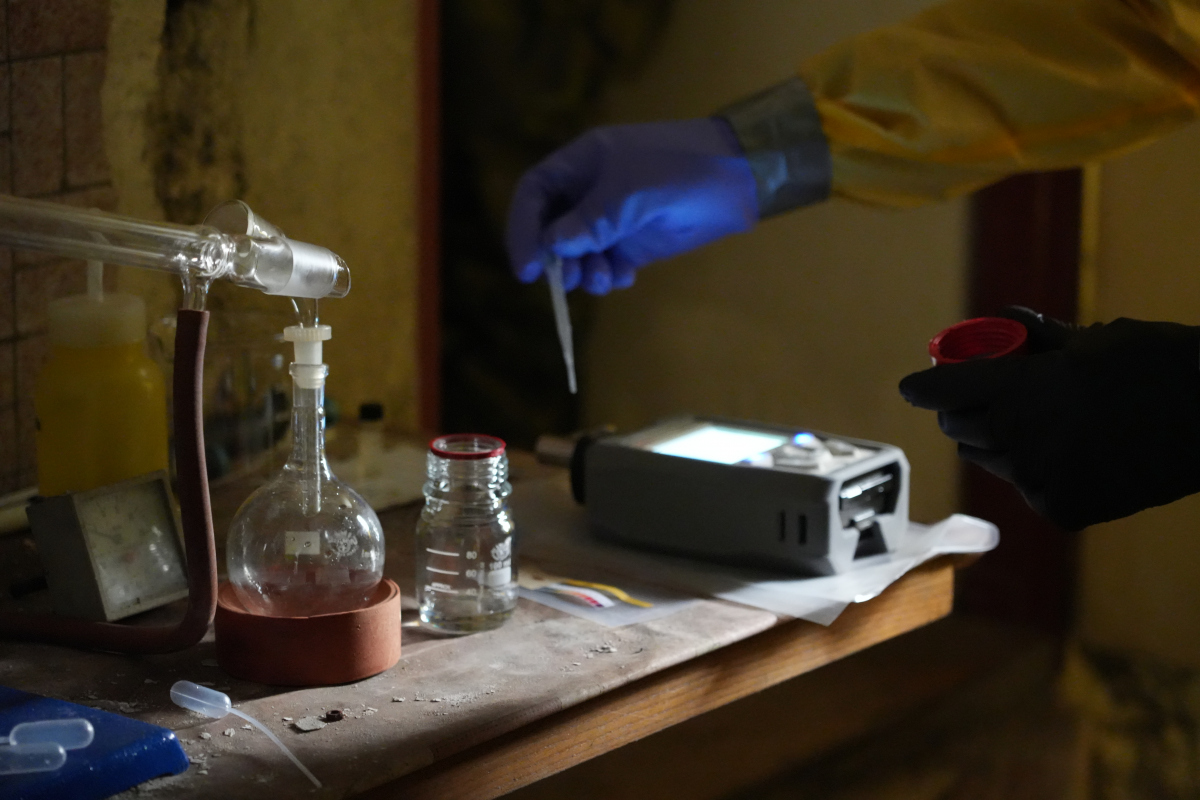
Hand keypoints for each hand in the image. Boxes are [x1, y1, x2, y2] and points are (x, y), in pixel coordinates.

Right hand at [505, 118, 757, 294]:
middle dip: (557, 259)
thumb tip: (554, 246)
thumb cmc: (683, 168)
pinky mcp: (635, 242)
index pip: (534, 194)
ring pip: (578, 254)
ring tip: (604, 278)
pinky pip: (606, 265)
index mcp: (581, 163)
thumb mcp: (634, 190)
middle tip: (572, 278)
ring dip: (584, 272)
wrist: (738, 177)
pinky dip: (608, 276)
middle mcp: (590, 191)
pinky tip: (625, 276)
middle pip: (551, 230)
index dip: (523, 229)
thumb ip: (593, 219)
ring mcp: (613, 218)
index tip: (528, 268)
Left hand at [899, 308, 1199, 529]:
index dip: (924, 387)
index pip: (944, 392)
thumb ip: (1039, 339)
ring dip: (994, 441)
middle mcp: (1021, 440)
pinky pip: (1027, 486)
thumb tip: (1004, 320)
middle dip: (960, 411)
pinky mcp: (1063, 510)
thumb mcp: (1096, 340)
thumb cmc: (1158, 365)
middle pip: (958, 428)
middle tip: (975, 399)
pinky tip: (1066, 452)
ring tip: (1028, 423)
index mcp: (1021, 390)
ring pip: (989, 459)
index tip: (913, 387)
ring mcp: (1041, 481)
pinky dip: (1035, 469)